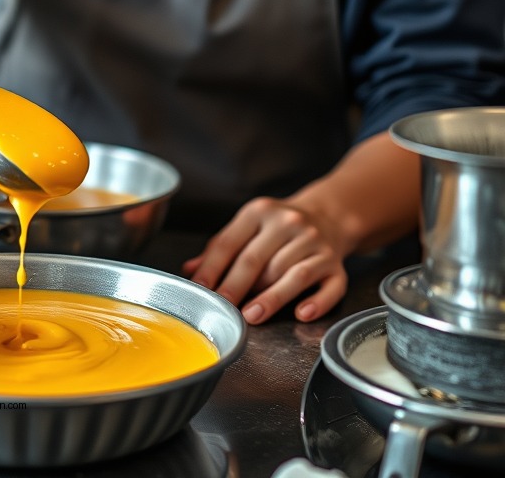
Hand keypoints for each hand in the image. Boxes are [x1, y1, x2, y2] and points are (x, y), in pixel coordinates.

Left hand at [181, 197, 348, 324]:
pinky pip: (328, 287)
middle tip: (224, 307)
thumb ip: (220, 248)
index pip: (230, 242)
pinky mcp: (337, 266)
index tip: (201, 288)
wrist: (329, 216)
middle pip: (258, 259)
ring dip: (270, 297)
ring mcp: (316, 245)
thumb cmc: (279, 227)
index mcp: (259, 212)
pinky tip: (300, 314)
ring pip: (291, 273)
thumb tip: (190, 271)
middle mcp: (289, 224)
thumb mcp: (248, 226)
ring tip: (251, 316)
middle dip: (237, 285)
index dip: (213, 267)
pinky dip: (316, 302)